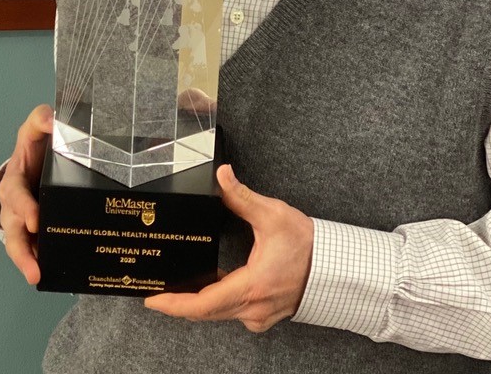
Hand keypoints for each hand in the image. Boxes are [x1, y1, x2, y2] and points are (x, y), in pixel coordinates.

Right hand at [0, 104, 52, 284]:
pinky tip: (51, 276)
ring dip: (26, 262)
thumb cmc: (33, 151)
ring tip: (37, 277)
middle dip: (22, 248)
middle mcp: (15, 207)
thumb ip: (40, 120)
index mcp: (14, 181)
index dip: (24, 208)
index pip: (16, 195)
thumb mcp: (34, 132)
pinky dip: (40, 264)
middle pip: (13, 230)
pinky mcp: (36, 235)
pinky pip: (35, 252)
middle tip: (34, 265)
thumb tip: (51, 120)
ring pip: (19, 246)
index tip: (34, 220)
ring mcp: (23, 223)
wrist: (36, 166)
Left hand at [144, 164, 312, 332]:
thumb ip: (242, 196)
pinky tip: (206, 287)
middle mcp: (252, 308)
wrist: (337, 268)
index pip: (203, 304)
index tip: (153, 299)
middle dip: (178, 304)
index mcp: (251, 287)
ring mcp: (259, 315)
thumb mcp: (273, 215)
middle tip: (156, 292)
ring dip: (196, 304)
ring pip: (218, 314)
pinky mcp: (264, 314)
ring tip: (174, 290)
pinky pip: (231, 312)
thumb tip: (222, 176)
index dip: (175, 304)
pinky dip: (214, 303)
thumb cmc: (309, 246)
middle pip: (205, 313)